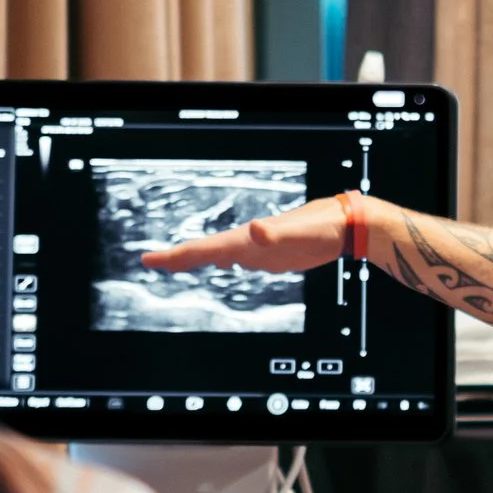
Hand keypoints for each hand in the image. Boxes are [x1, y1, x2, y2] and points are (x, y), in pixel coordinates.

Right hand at [139, 195, 348, 273]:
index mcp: (246, 239)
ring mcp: (257, 250)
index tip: (149, 260)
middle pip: (204, 252)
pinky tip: (222, 266)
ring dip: (196, 260)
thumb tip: (255, 229)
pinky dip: (223, 263)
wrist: (343, 226)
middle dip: (176, 258)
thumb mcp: (299, 233)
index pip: (203, 249)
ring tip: (174, 264)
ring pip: (218, 256)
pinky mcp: (271, 257)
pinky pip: (238, 261)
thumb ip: (277, 232)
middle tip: (150, 262)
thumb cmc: (321, 228)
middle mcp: (247, 243)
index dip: (175, 256)